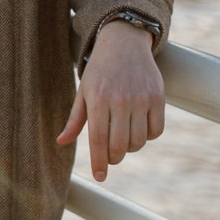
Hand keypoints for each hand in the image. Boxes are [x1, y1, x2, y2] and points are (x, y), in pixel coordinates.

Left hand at [56, 21, 164, 182]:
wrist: (124, 43)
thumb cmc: (99, 71)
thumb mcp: (84, 92)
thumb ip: (75, 120)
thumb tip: (61, 142)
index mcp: (98, 100)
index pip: (99, 141)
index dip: (99, 163)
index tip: (100, 176)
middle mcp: (121, 100)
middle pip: (120, 146)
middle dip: (114, 158)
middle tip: (110, 154)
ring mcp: (142, 99)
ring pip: (139, 142)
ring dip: (130, 147)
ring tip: (122, 136)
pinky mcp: (158, 97)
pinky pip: (156, 131)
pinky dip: (148, 136)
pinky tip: (139, 127)